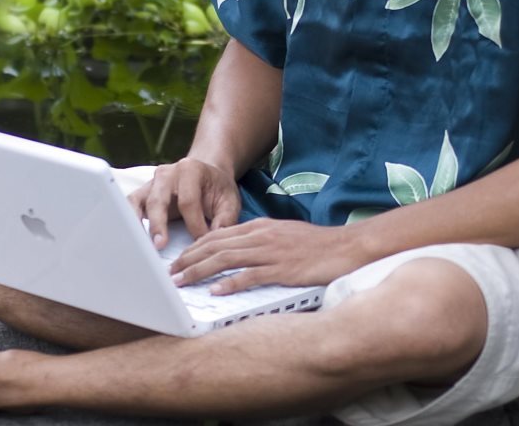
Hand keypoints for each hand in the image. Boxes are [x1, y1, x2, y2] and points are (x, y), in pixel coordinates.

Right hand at [127, 157, 240, 249]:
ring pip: (138, 202)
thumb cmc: (218, 189)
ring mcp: (151, 183)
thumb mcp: (230, 200)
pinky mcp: (142, 194)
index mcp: (190, 169)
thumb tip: (215, 238)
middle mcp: (167, 173)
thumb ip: (226, 219)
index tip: (200, 243)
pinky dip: (129, 221)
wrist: (207, 175)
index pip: (188, 201)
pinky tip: (132, 239)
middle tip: (160, 245)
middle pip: (158, 199)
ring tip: (141, 245)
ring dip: (137, 224)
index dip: (194, 224)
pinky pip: (130, 206)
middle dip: (159, 224)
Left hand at [170, 218, 364, 293]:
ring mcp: (272, 252)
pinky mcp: (283, 269)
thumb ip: (261, 242)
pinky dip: (230, 283)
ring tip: (182, 282)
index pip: (218, 234)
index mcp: (260, 227)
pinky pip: (251, 276)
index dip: (195, 247)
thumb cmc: (317, 246)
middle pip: (216, 244)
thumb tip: (239, 252)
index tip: (180, 259)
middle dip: (190, 259)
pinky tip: (216, 291)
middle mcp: (262, 236)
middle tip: (171, 273)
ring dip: (201, 271)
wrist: (347, 247)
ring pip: (226, 258)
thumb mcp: (283, 236)